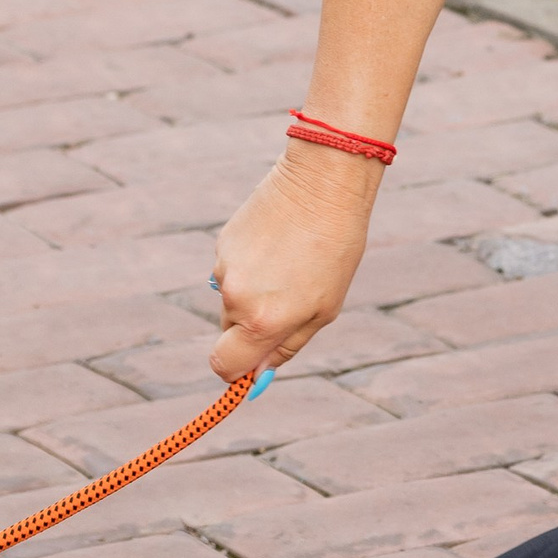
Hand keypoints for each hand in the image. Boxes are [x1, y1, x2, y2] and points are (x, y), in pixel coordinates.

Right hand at [209, 143, 378, 384]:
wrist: (323, 182)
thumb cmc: (335, 249)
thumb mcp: (324, 309)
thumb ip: (287, 345)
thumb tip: (257, 375)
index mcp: (263, 321)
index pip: (224, 366)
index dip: (236, 371)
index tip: (251, 362)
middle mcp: (235, 298)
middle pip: (229, 332)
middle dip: (251, 327)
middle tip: (289, 298)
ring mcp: (225, 268)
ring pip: (231, 298)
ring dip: (253, 291)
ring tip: (290, 261)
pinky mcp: (222, 242)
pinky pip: (232, 269)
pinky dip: (250, 264)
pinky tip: (278, 242)